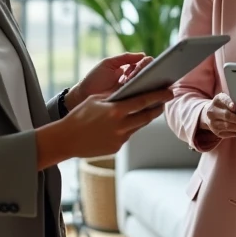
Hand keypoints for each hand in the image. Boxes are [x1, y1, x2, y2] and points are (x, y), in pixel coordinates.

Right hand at [51, 89, 170, 160]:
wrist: (66, 139)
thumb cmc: (79, 116)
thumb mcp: (96, 99)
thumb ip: (115, 95)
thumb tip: (130, 89)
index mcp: (116, 111)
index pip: (143, 101)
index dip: (159, 96)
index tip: (169, 91)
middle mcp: (120, 126)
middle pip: (147, 116)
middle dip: (157, 108)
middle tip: (165, 101)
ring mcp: (119, 138)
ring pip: (138, 126)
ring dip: (145, 118)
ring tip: (150, 109)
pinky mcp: (116, 147)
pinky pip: (127, 135)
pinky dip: (129, 128)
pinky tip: (125, 123)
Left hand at [67, 52, 150, 110]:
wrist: (83, 96)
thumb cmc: (94, 79)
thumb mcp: (109, 64)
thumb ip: (125, 58)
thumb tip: (142, 55)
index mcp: (128, 70)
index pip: (144, 64)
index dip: (148, 63)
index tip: (147, 64)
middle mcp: (132, 81)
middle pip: (148, 75)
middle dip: (150, 73)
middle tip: (147, 73)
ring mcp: (132, 92)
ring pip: (147, 86)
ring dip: (148, 83)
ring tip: (146, 82)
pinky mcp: (129, 103)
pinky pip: (141, 99)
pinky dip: (145, 95)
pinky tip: (145, 92)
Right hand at [198, 93, 235, 138]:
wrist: (209, 114)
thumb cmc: (224, 105)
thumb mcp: (226, 99)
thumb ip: (234, 100)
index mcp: (217, 100)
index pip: (223, 100)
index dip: (229, 103)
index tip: (235, 107)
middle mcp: (212, 111)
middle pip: (227, 116)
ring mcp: (213, 123)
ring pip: (228, 126)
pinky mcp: (216, 132)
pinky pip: (228, 133)